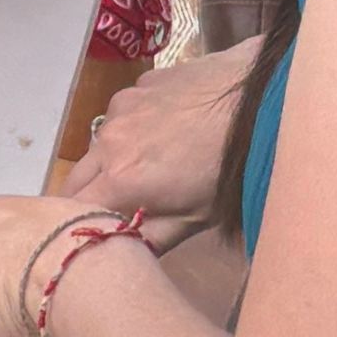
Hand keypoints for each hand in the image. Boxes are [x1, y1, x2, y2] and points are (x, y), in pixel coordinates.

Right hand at [67, 30, 260, 223]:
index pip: (71, 211)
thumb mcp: (197, 218)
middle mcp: (109, 140)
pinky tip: (171, 128)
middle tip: (124, 205)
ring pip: (101, 142)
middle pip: (77, 177)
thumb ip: (150, 239)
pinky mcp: (141, 83)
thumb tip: (122, 254)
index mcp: (120, 180)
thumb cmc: (233, 169)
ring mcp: (124, 105)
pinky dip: (135, 126)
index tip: (97, 231)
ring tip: (155, 163)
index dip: (79, 224)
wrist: (265, 100)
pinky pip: (124, 113)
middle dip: (92, 194)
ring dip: (115, 158)